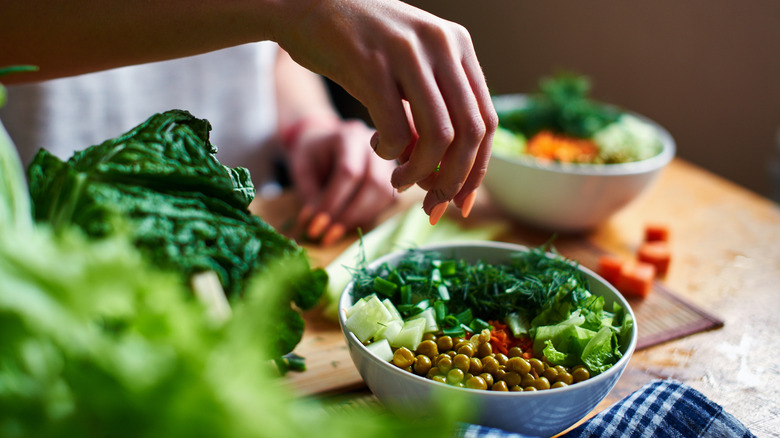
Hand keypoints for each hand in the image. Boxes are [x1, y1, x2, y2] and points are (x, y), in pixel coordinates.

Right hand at [272, 0, 496, 222]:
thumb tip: (446, 175)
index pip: (486, 120)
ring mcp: (408, 51)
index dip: (477, 169)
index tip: (461, 201)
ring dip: (420, 174)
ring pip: (439, 136)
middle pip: (470, 133)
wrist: (307, 2)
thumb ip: (432, 111)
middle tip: (431, 203)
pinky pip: (395, 129)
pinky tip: (377, 149)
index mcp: (458, 46)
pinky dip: (389, 153)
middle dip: (454, 181)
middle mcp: (441, 45)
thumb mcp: (409, 69)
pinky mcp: (371, 63)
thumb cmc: (359, 46)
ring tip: (400, 181)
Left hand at [284, 115, 397, 245]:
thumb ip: (310, 195)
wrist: (324, 143)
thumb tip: (317, 225)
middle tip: (327, 234)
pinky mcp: (392, 175)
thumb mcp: (302, 170)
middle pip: (372, 182)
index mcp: (348, 136)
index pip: (348, 171)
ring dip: (359, 218)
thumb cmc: (311, 155)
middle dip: (349, 214)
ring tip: (335, 231)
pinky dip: (368, 215)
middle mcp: (374, 146)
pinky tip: (349, 222)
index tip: (316, 224)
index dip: (333, 201)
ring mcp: (387, 160)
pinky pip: (387, 200)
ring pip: (383, 194)